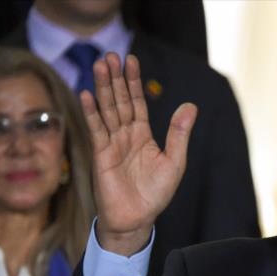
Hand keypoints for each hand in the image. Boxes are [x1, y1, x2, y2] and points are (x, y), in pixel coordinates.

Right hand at [80, 53, 196, 254]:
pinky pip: (96, 129)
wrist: (137, 219)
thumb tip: (191, 105)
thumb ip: (179, 134)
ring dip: (103, 88)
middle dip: (115, 79)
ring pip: (107, 110)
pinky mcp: (101, 155)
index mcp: (144, 135)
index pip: (137, 103)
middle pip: (119, 101)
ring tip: (100, 65)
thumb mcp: (174, 162)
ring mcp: (112, 144)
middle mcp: (126, 135)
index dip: (133, 82)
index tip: (131, 60)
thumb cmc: (156, 194)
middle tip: (110, 55)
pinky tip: (86, 94)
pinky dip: (91, 112)